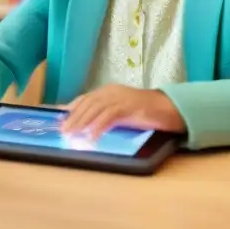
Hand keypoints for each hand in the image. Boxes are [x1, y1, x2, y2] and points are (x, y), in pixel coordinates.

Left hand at [61, 84, 185, 138]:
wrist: (168, 108)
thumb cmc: (145, 112)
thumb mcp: (121, 111)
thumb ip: (105, 114)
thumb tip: (86, 125)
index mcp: (109, 91)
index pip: (86, 98)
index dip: (72, 108)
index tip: (60, 119)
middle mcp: (113, 91)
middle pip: (88, 103)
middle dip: (74, 117)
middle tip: (63, 131)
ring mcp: (121, 97)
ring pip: (96, 108)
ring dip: (82, 122)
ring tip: (73, 135)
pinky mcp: (129, 106)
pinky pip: (110, 116)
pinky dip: (99, 127)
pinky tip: (92, 137)